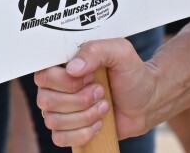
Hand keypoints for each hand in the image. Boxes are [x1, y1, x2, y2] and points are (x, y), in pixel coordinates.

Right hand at [34, 38, 157, 146]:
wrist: (146, 100)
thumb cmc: (131, 73)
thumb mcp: (120, 51)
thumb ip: (96, 50)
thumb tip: (72, 68)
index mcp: (64, 65)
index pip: (43, 76)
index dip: (66, 81)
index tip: (90, 77)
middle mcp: (56, 87)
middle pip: (47, 100)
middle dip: (80, 99)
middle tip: (101, 91)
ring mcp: (60, 110)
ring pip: (53, 121)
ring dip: (85, 116)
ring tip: (104, 106)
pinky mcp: (68, 130)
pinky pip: (59, 138)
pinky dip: (82, 133)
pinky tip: (99, 123)